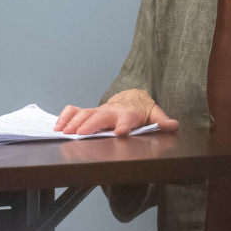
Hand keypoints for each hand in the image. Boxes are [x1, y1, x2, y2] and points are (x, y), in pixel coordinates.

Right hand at [54, 89, 178, 135]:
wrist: (131, 97)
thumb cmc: (142, 109)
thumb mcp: (155, 114)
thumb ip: (162, 121)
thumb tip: (173, 125)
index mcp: (130, 113)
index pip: (128, 119)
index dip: (124, 125)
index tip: (120, 133)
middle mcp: (112, 111)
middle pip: (101, 116)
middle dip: (92, 124)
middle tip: (82, 133)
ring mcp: (99, 111)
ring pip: (86, 114)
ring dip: (75, 122)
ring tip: (65, 132)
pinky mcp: (90, 112)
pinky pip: (75, 111)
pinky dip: (65, 116)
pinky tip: (57, 126)